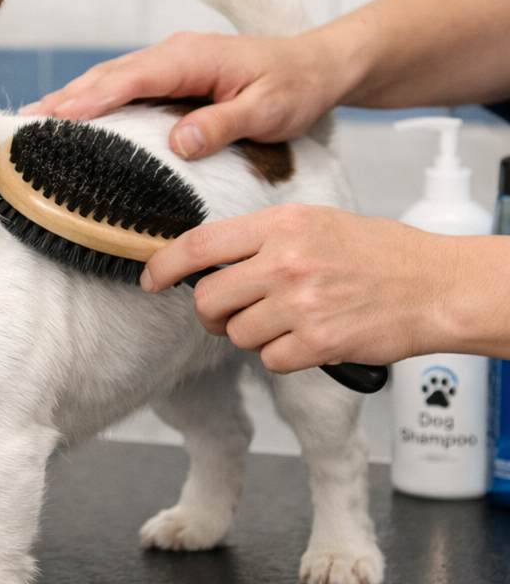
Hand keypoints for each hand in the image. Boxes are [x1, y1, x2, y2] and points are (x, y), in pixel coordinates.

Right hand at [20, 30, 350, 159]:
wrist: (317, 65)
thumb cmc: (296, 87)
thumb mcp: (270, 110)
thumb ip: (224, 124)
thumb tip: (180, 142)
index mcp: (193, 57)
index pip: (133, 77)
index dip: (94, 98)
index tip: (58, 118)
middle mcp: (174, 53)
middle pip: (108, 74)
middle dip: (65, 98)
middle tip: (24, 126)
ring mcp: (168, 62)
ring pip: (109, 77)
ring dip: (71, 97)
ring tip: (33, 122)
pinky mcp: (169, 75)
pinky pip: (122, 84)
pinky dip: (92, 98)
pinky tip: (71, 116)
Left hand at [139, 204, 509, 370]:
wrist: (434, 285)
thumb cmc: (376, 253)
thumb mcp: (313, 223)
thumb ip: (259, 239)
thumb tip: (206, 261)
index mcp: (281, 226)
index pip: (199, 244)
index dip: (164, 264)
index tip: (150, 278)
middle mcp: (286, 262)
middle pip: (208, 299)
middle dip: (211, 314)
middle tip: (230, 314)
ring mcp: (301, 303)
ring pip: (236, 334)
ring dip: (251, 336)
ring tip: (284, 322)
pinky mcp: (318, 341)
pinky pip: (269, 360)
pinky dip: (280, 357)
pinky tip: (305, 339)